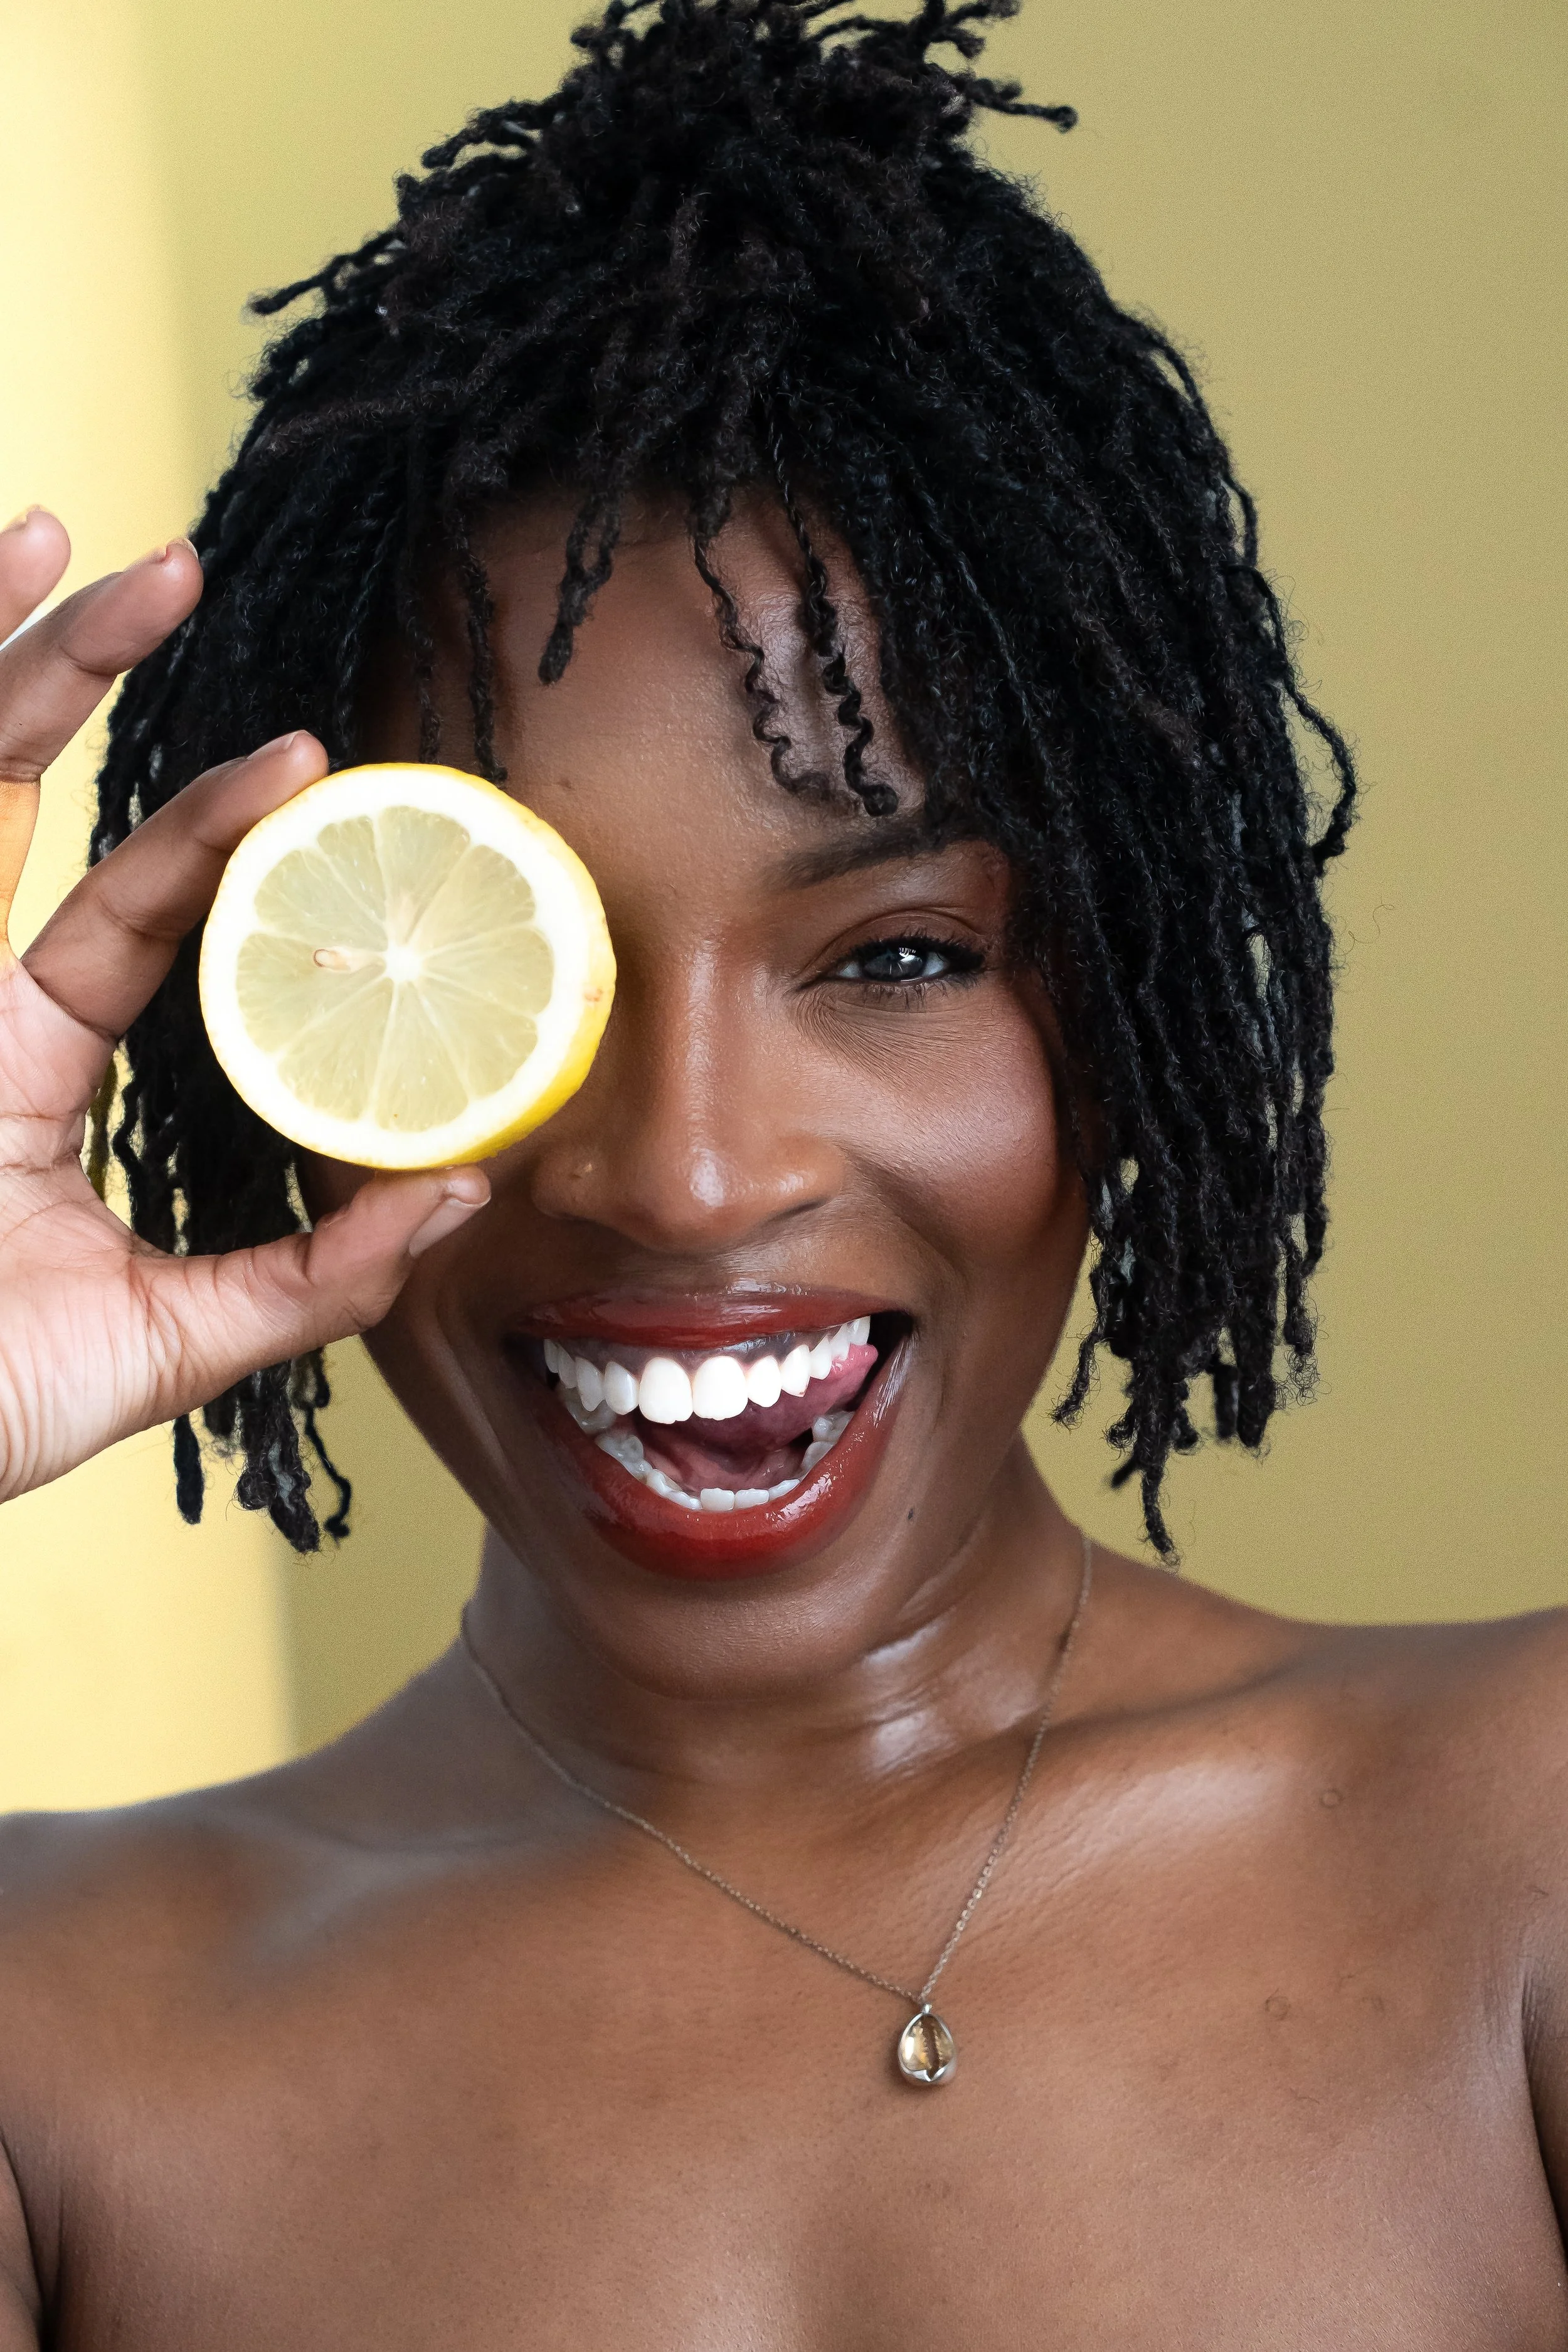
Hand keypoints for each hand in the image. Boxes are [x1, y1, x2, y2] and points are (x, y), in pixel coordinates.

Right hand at [0, 510, 488, 1502]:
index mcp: (23, 1067)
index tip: (308, 756)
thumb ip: (309, 1279)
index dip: (208, 830)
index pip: (130, 912)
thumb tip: (465, 1197)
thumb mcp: (169, 1343)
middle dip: (72, 673)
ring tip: (60, 535)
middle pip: (5, 797)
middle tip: (167, 567)